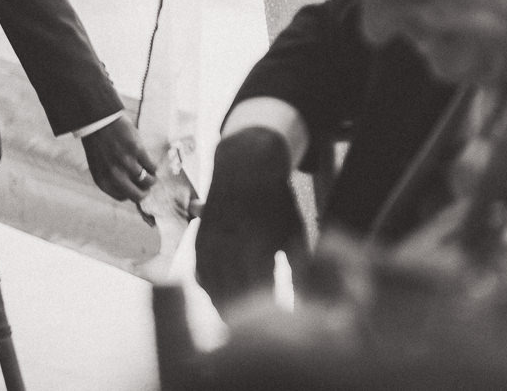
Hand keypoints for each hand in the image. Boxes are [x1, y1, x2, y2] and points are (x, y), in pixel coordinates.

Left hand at [81, 117, 157, 200]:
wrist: (99, 124)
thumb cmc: (100, 147)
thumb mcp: (101, 168)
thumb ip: (113, 180)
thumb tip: (133, 189)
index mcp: (103, 182)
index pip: (124, 198)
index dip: (132, 193)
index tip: (136, 187)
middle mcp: (114, 176)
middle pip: (138, 195)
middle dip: (146, 191)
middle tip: (148, 185)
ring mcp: (127, 163)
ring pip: (148, 180)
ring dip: (152, 178)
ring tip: (152, 173)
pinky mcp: (138, 151)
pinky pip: (152, 166)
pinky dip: (154, 167)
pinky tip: (150, 163)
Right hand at [196, 128, 305, 314]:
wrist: (243, 168)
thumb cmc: (277, 203)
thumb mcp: (294, 231)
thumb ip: (299, 269)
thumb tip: (309, 302)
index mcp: (256, 243)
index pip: (260, 293)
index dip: (269, 316)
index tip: (280, 330)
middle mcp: (228, 247)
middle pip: (233, 298)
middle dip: (246, 321)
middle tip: (260, 338)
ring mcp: (209, 247)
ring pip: (214, 292)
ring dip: (226, 311)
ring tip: (243, 329)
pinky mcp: (198, 246)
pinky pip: (202, 280)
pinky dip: (213, 295)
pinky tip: (226, 304)